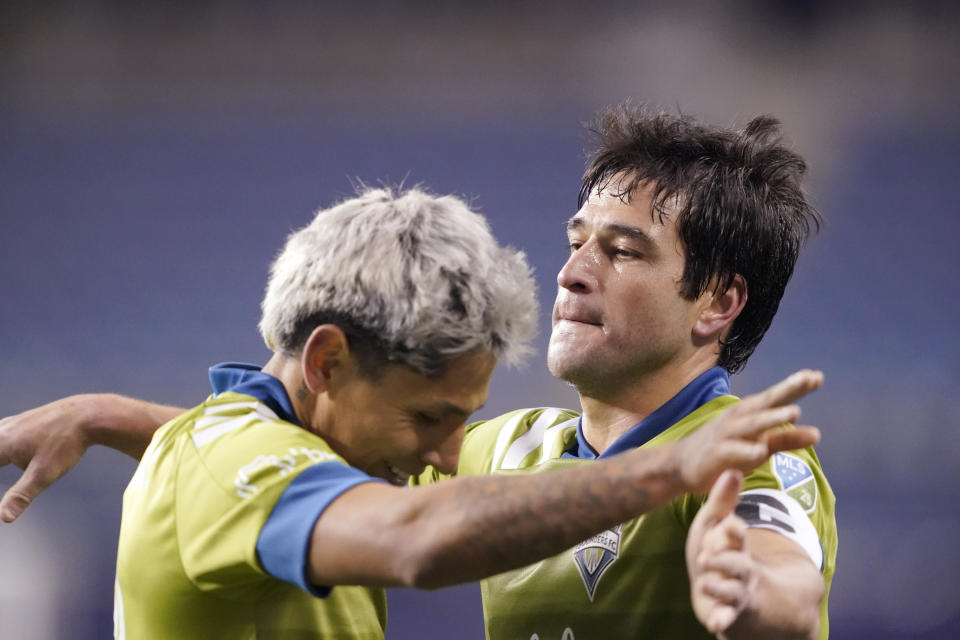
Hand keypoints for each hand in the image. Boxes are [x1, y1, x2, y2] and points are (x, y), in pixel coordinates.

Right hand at [0, 396, 93, 521]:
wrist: (90, 415)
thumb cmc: (67, 444)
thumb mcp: (44, 474)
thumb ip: (21, 496)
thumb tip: (3, 518)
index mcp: (1, 443)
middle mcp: (4, 429)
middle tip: (3, 464)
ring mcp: (16, 422)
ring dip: (0, 451)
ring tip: (5, 458)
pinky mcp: (27, 419)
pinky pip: (3, 431)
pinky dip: (1, 441)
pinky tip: (5, 440)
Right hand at [674, 369, 822, 493]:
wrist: (681, 464)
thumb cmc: (725, 450)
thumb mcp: (759, 444)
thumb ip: (785, 438)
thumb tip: (817, 433)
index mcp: (751, 414)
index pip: (777, 398)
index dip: (796, 386)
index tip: (817, 376)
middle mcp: (739, 419)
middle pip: (766, 403)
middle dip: (787, 390)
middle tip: (808, 379)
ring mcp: (727, 435)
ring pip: (752, 424)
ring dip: (772, 417)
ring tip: (794, 412)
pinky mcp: (716, 454)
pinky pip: (733, 451)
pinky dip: (746, 450)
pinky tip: (760, 451)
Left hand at [686, 469, 754, 634]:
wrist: (733, 591)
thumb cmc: (719, 551)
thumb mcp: (716, 525)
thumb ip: (722, 501)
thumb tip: (732, 470)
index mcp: (736, 546)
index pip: (738, 536)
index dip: (733, 531)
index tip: (730, 524)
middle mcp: (740, 569)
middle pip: (737, 564)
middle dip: (725, 560)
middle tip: (707, 556)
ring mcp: (736, 593)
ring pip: (732, 591)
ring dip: (720, 587)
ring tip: (706, 582)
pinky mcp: (728, 613)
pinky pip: (727, 618)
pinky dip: (722, 621)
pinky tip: (714, 625)